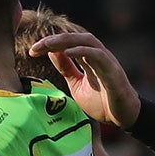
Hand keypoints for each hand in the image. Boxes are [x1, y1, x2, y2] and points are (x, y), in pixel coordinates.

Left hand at [28, 30, 142, 129]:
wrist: (122, 118)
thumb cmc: (103, 102)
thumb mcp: (77, 85)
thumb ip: (66, 69)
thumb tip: (51, 52)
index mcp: (88, 58)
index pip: (67, 44)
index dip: (49, 45)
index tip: (32, 52)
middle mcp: (97, 55)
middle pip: (74, 37)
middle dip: (54, 39)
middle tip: (36, 47)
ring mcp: (106, 61)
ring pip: (86, 40)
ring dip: (66, 40)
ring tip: (49, 44)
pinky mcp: (112, 70)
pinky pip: (97, 55)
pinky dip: (82, 51)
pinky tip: (67, 52)